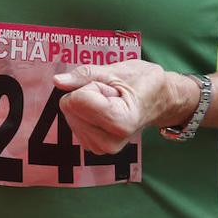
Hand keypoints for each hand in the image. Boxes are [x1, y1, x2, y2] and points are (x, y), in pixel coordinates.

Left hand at [52, 60, 197, 154]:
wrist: (159, 101)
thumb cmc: (141, 82)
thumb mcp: (115, 71)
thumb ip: (83, 75)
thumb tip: (57, 81)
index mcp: (121, 122)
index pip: (77, 100)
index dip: (91, 85)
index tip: (112, 88)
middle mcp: (111, 142)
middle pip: (70, 107)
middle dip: (87, 94)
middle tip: (112, 94)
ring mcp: (102, 147)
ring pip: (69, 114)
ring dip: (86, 104)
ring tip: (111, 102)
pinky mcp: (94, 147)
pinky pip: (73, 121)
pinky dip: (85, 113)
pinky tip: (104, 111)